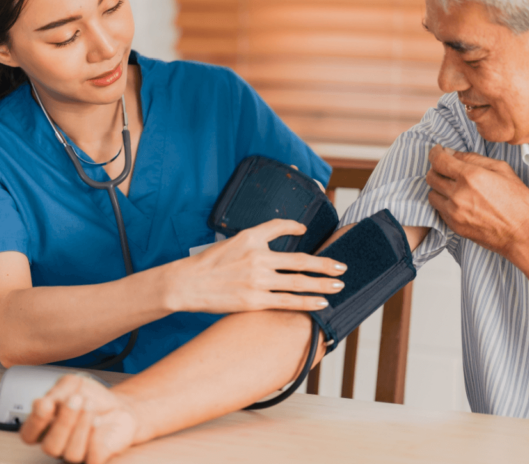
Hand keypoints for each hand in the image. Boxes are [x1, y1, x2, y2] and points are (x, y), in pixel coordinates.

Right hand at [20, 374, 136, 463]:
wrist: (117, 404)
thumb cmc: (90, 396)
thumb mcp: (70, 385)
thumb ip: (56, 393)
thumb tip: (40, 404)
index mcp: (45, 427)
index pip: (29, 435)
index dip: (35, 422)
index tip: (46, 403)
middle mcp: (58, 444)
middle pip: (50, 447)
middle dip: (63, 422)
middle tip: (75, 399)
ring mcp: (76, 453)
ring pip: (71, 453)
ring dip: (81, 427)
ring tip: (89, 406)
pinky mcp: (96, 457)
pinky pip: (93, 458)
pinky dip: (95, 438)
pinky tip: (98, 421)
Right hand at [166, 218, 346, 313]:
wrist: (186, 283)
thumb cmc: (208, 263)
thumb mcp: (232, 241)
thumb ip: (257, 239)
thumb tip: (282, 239)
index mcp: (250, 238)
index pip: (279, 227)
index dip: (295, 227)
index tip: (306, 231)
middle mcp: (257, 257)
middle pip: (300, 261)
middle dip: (324, 264)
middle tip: (342, 266)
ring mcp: (257, 281)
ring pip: (298, 282)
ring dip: (322, 284)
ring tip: (338, 285)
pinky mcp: (254, 301)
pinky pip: (287, 301)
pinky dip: (307, 301)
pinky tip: (321, 302)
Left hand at [425, 145, 528, 258]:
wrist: (522, 233)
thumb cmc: (517, 202)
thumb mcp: (502, 169)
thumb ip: (474, 158)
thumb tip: (452, 153)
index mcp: (471, 177)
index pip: (438, 160)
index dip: (435, 152)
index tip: (437, 151)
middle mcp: (458, 194)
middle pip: (431, 176)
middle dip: (437, 169)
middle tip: (447, 169)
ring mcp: (454, 212)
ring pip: (432, 194)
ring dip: (439, 187)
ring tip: (453, 186)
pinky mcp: (454, 226)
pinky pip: (438, 210)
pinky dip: (444, 203)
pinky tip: (458, 201)